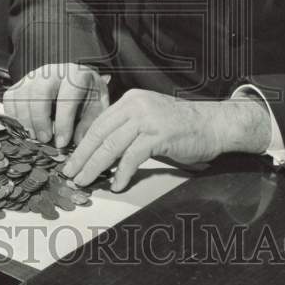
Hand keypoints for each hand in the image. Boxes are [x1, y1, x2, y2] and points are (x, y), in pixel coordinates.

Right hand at [2, 63, 108, 146]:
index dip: (64, 122)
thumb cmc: (87, 95)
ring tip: (34, 137)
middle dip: (40, 120)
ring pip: (21, 96)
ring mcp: (33, 76)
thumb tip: (77, 142)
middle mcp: (52, 72)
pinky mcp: (20, 83)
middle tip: (45, 140)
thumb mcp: (97, 107)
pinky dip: (13, 116)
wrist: (76, 80)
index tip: (62, 143)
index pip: (67, 96)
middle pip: (39, 92)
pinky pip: (10, 98)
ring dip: (25, 121)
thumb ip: (89, 123)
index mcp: (76, 75)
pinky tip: (24, 128)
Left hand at [62, 89, 271, 190]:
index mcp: (129, 100)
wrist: (214, 124)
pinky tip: (117, 184)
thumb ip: (127, 130)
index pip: (99, 124)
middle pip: (100, 134)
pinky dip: (122, 173)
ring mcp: (147, 119)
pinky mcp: (159, 135)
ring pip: (112, 145)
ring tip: (86, 181)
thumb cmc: (181, 127)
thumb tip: (102, 154)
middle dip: (83, 157)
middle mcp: (135, 105)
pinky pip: (132, 156)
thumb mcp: (148, 120)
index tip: (72, 161)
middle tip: (70, 174)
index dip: (83, 145)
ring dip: (96, 167)